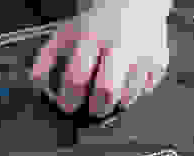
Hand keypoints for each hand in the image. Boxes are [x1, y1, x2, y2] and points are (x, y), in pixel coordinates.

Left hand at [30, 0, 169, 116]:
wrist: (134, 3)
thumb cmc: (97, 23)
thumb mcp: (68, 33)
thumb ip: (47, 55)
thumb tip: (35, 78)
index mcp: (91, 38)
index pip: (77, 77)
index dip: (69, 98)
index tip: (67, 105)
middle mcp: (118, 45)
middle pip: (106, 91)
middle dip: (95, 106)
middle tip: (91, 107)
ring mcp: (141, 54)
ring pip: (128, 95)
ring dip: (116, 100)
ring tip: (110, 90)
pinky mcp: (158, 61)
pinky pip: (146, 90)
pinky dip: (136, 90)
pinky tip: (128, 79)